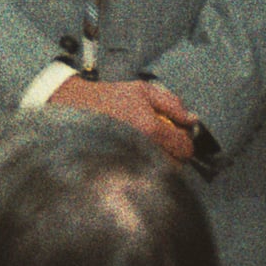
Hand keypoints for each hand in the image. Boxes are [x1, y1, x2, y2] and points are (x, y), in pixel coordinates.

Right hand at [48, 75, 197, 163]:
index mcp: (150, 127)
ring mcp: (131, 161)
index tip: (178, 134)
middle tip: (164, 140)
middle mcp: (142, 148)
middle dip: (174, 153)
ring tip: (149, 146)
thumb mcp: (142, 90)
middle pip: (175, 164)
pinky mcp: (118, 169)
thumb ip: (171, 103)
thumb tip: (192, 120)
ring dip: (161, 161)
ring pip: (160, 172)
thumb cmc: (108, 96)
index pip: (184, 147)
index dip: (185, 141)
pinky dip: (145, 167)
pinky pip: (142, 175)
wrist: (73, 106)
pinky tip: (136, 153)